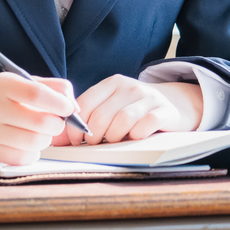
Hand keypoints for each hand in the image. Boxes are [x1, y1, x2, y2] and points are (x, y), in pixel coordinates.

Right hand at [0, 72, 77, 164]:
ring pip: (34, 143)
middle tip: (55, 122)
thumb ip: (52, 88)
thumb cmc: (0, 95)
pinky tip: (26, 143)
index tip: (67, 108)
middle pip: (39, 123)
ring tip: (39, 132)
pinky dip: (32, 153)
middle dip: (56, 125)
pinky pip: (23, 159)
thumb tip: (74, 107)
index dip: (59, 103)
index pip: (37, 94)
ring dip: (45, 139)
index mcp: (2, 85)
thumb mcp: (22, 81)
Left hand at [61, 75, 202, 145]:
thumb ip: (87, 119)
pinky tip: (135, 138)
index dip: (76, 126)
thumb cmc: (135, 110)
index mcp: (112, 83)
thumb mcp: (112, 107)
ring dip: (114, 138)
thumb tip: (56, 141)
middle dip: (93, 136)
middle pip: (101, 115)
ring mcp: (148, 97)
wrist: (174, 104)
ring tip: (114, 141)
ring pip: (122, 121)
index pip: (85, 103)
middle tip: (94, 145)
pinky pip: (145, 125)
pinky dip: (136, 136)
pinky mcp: (165, 110)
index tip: (75, 141)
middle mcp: (129, 87)